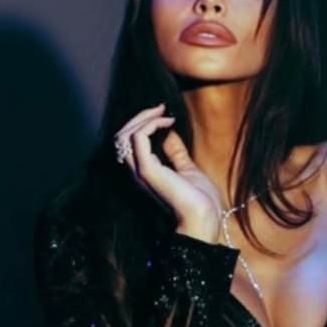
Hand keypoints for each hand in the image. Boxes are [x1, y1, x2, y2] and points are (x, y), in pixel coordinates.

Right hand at [114, 104, 226, 235]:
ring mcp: (139, 172)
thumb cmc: (200, 200)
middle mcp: (137, 173)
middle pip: (122, 135)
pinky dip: (150, 124)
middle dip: (140, 116)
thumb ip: (175, 152)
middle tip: (162, 108)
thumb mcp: (187, 169)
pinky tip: (167, 123)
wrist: (205, 218)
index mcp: (144, 173)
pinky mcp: (147, 170)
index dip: (142, 123)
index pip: (129, 142)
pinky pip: (138, 137)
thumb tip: (169, 132)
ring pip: (124, 134)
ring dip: (143, 118)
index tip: (165, 114)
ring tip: (163, 113)